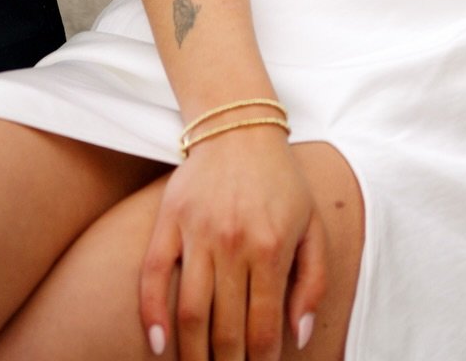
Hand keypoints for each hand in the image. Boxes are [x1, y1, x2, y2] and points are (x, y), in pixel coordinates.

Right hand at [140, 128, 326, 360]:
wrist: (240, 127)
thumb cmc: (281, 182)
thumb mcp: (313, 225)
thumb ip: (313, 281)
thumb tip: (300, 334)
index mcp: (271, 246)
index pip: (263, 327)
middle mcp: (233, 242)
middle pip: (225, 328)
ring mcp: (197, 232)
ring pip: (190, 311)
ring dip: (192, 354)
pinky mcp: (169, 220)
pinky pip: (153, 275)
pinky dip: (152, 314)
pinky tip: (158, 345)